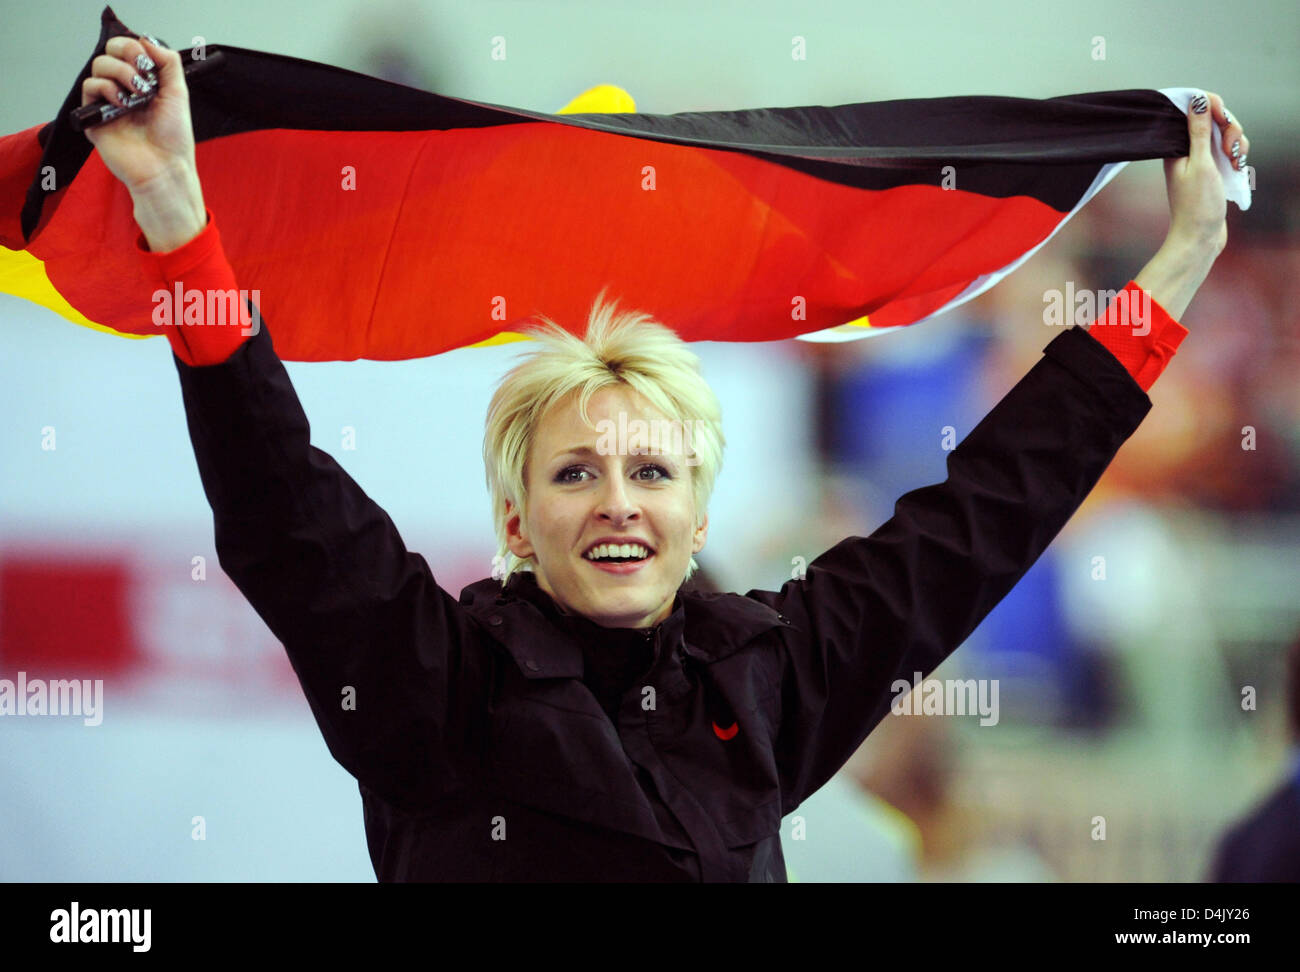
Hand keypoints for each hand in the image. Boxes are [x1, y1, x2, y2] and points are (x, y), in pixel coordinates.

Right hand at [81, 34, 205, 250]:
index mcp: (142, 84)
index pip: (127, 50)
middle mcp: (123, 90)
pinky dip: (105, 88)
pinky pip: (89, 88)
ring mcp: (107, 103)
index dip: (135, 48)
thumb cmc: (173, 138)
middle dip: (126, 54)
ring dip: (119, 71)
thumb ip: (168, 63)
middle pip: (109, 52)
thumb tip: (147, 41)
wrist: (165, 168)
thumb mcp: (178, 93)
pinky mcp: (94, 117)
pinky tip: (122, 103)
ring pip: (98, 66)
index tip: (149, 63)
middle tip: (142, 73)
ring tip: (137, 93)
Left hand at [1161, 90, 1248, 257]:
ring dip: (1236, 145)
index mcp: (1176, 146)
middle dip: (1230, 130)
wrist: (1199, 237)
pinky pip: (1228, 152)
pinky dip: (1236, 157)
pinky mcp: (1211, 170)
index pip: (1195, 109)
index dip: (1214, 108)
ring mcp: (1200, 160)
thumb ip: (1198, 131)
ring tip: (1235, 163)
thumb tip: (1196, 100)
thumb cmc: (1197, 205)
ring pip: (1225, 136)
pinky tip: (1238, 168)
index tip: (1224, 120)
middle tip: (1230, 152)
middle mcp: (1186, 150)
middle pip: (1215, 121)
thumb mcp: (1201, 163)